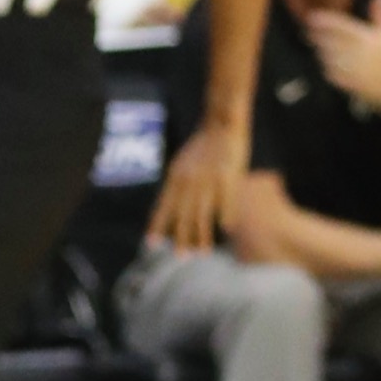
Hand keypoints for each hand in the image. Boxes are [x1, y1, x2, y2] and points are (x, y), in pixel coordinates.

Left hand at [149, 118, 246, 251]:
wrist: (222, 122)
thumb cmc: (202, 144)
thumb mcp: (182, 163)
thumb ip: (176, 185)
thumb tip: (168, 209)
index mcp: (176, 177)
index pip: (163, 206)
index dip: (157, 226)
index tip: (151, 245)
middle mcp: (190, 181)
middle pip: (183, 216)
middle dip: (181, 238)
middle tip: (181, 257)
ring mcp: (209, 180)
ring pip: (203, 215)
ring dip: (202, 236)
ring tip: (203, 253)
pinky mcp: (228, 178)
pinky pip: (226, 203)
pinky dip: (225, 218)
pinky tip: (226, 229)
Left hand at [305, 0, 380, 120]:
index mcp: (370, 39)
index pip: (343, 27)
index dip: (327, 22)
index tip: (313, 17)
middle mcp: (361, 53)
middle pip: (333, 42)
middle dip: (319, 36)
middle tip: (307, 31)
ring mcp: (355, 69)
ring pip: (331, 57)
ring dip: (321, 51)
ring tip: (315, 45)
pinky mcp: (351, 84)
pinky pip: (333, 74)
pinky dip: (327, 68)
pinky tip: (324, 63)